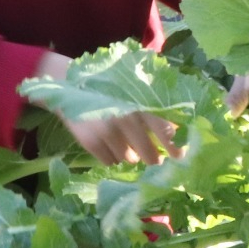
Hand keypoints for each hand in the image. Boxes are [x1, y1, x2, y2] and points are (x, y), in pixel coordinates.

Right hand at [34, 52, 179, 164]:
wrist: (69, 86)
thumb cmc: (109, 90)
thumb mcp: (132, 93)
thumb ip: (153, 108)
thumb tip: (175, 132)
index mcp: (139, 104)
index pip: (164, 130)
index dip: (174, 147)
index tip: (180, 156)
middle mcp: (125, 119)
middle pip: (149, 154)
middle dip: (154, 158)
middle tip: (155, 159)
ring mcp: (106, 132)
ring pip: (129, 159)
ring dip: (131, 156)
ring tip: (126, 145)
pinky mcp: (90, 143)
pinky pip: (110, 161)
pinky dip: (112, 157)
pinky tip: (108, 144)